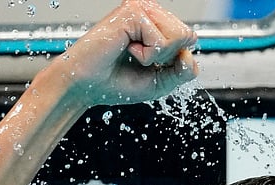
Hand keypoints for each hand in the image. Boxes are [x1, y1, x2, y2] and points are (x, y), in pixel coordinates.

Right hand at [57, 0, 198, 105]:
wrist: (85, 86)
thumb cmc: (115, 82)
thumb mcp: (160, 81)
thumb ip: (182, 71)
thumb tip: (190, 56)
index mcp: (155, 22)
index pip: (189, 39)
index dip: (173, 61)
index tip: (146, 63)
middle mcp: (149, 11)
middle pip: (188, 36)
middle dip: (167, 58)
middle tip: (138, 58)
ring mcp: (141, 8)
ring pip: (179, 36)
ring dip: (157, 56)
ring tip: (132, 53)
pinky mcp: (133, 12)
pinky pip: (162, 42)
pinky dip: (147, 56)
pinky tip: (126, 50)